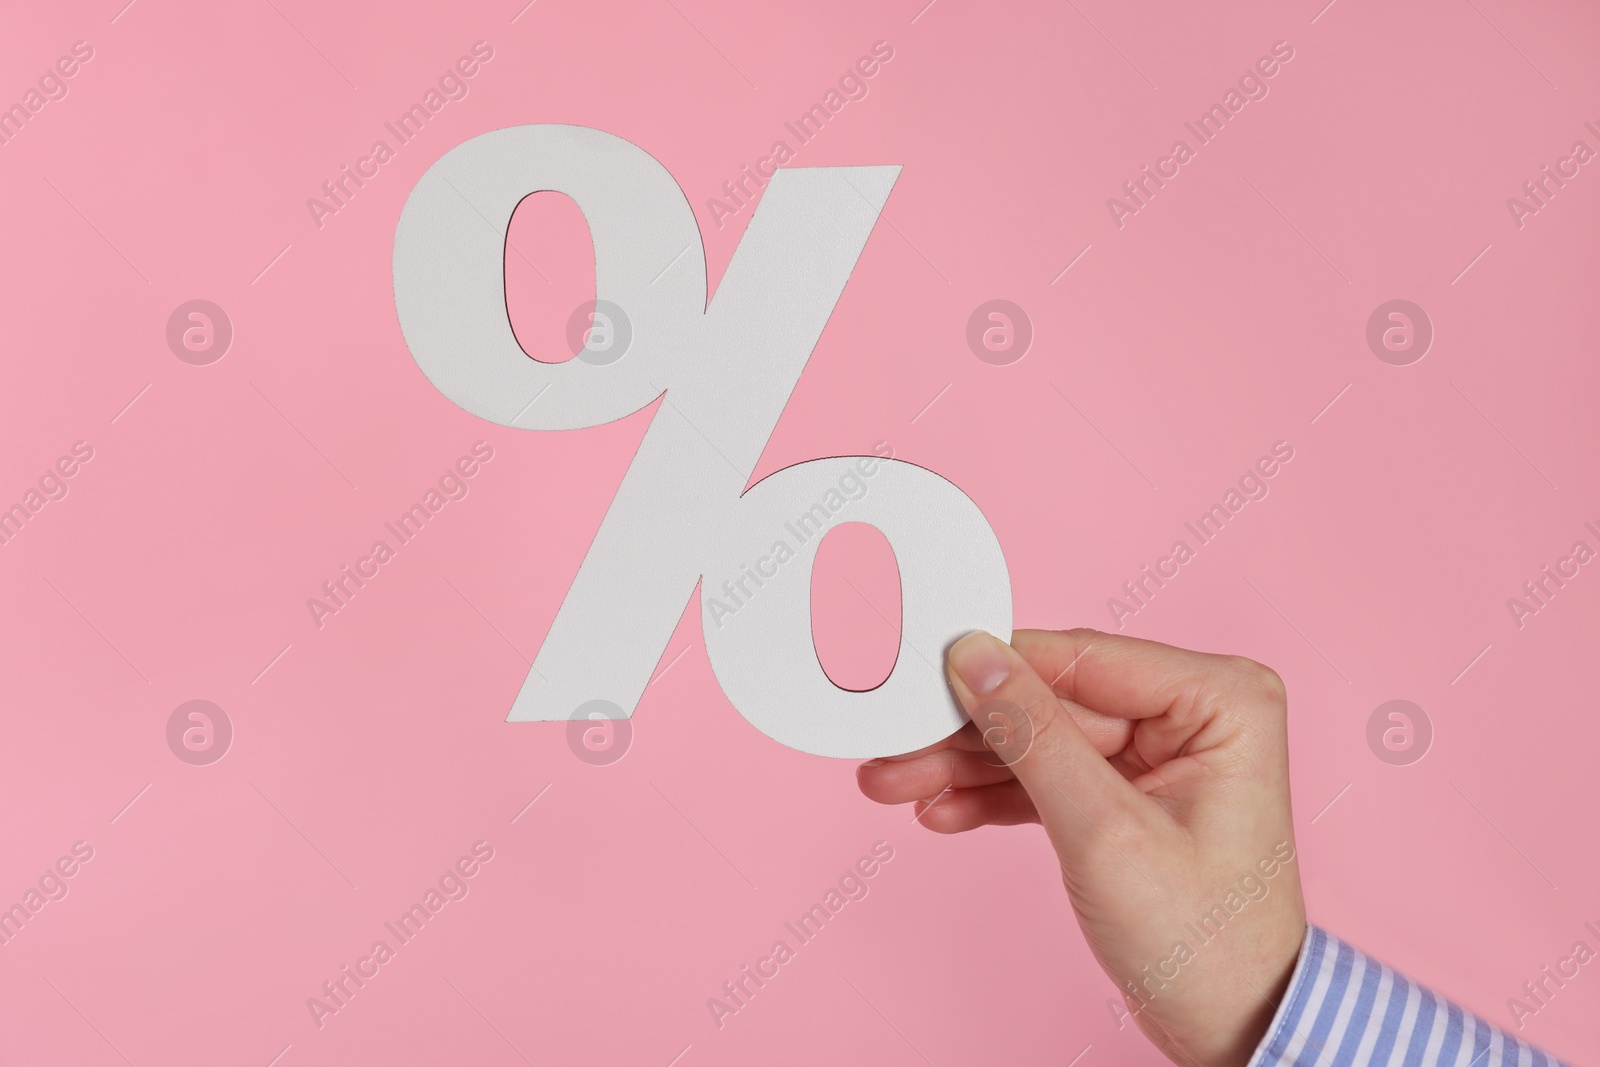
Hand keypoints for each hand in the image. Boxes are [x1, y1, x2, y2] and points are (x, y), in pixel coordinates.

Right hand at [856, 629, 1306, 1066]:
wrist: (1233, 1027)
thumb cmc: (1208, 944)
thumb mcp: (1104, 831)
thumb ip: (1034, 735)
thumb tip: (976, 659)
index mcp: (1221, 698)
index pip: (1082, 660)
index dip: (995, 668)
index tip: (921, 674)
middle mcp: (1195, 712)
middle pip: (1052, 701)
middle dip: (968, 731)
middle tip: (895, 743)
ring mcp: (1162, 753)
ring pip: (1040, 738)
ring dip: (966, 765)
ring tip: (897, 780)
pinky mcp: (1131, 791)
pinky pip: (1049, 775)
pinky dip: (995, 794)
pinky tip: (942, 807)